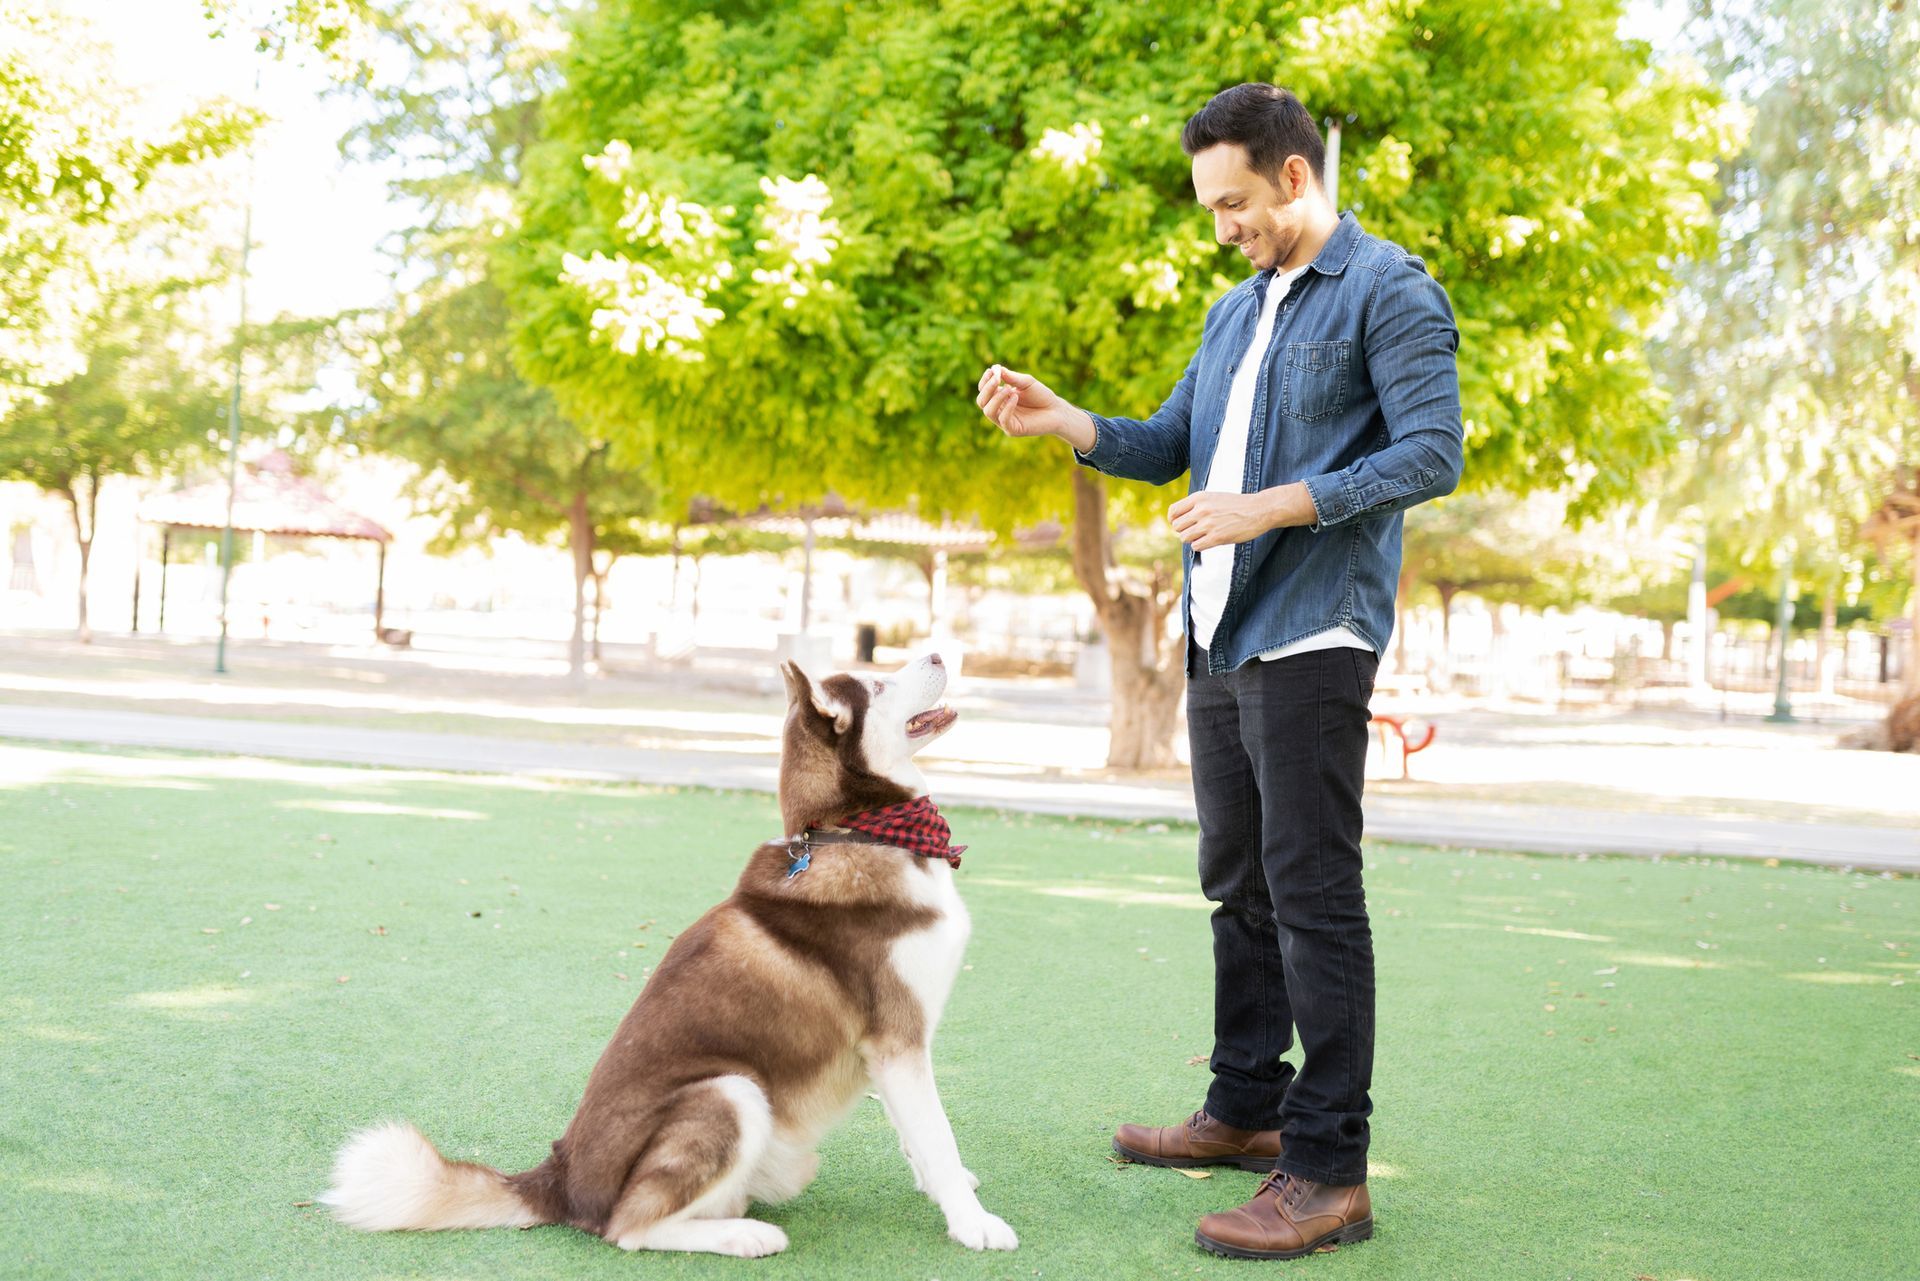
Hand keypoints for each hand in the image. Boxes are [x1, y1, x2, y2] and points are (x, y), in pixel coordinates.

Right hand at [976, 364, 1094, 450]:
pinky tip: (1015, 398)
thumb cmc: (1041, 395)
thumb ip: (1012, 377)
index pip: (984, 390)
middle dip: (987, 389)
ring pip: (988, 411)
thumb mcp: (1026, 382)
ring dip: (996, 398)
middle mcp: (999, 409)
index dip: (985, 381)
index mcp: (999, 397)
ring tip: (1009, 389)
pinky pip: (1003, 420)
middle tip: (997, 379)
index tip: (992, 371)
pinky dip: (1007, 408)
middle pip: (981, 401)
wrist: (1056, 410)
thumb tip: (996, 368)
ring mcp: (1004, 421)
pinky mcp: (1013, 430)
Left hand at [1169, 484, 1315, 550]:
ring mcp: (1208, 524)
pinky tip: (1210, 541)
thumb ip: (1196, 505)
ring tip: (1203, 535)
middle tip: (1195, 531)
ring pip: (1184, 538)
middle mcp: (1201, 510)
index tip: (1180, 524)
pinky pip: (1196, 546)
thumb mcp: (1213, 497)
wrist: (1259, 510)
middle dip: (1183, 530)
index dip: (1173, 520)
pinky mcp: (1216, 537)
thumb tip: (1177, 520)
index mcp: (1199, 497)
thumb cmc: (1236, 505)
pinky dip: (1200, 546)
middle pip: (1177, 526)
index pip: (1173, 511)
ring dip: (1192, 539)